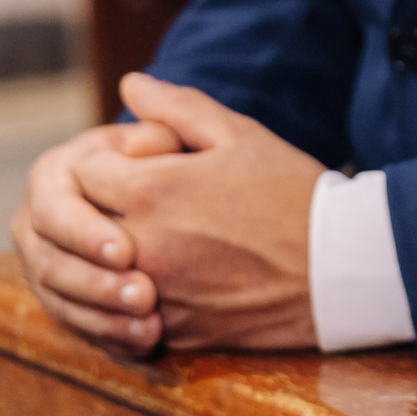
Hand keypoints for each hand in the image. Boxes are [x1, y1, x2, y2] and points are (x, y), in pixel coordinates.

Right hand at [12, 117, 186, 353]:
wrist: (191, 202)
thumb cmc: (188, 158)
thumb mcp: (190, 133)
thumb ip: (169, 112)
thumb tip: (135, 84)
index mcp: (59, 173)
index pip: (55, 203)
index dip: (86, 229)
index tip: (128, 249)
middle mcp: (42, 220)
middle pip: (49, 259)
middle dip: (94, 281)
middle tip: (143, 294)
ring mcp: (50, 263)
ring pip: (60, 298)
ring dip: (101, 315)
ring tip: (150, 323)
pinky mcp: (70, 298)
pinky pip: (77, 325)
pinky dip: (108, 336)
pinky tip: (146, 342)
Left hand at [71, 73, 328, 352]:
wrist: (338, 268)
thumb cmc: (292, 191)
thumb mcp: (239, 134)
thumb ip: (177, 107)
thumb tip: (131, 85)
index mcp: (151, 191)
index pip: (82, 173)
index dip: (104, 161)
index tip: (134, 160)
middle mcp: (140, 246)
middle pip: (78, 227)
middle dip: (96, 208)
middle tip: (133, 199)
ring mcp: (153, 293)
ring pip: (94, 276)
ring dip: (107, 257)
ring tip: (146, 239)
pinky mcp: (172, 330)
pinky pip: (122, 316)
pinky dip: (128, 298)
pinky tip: (161, 277)